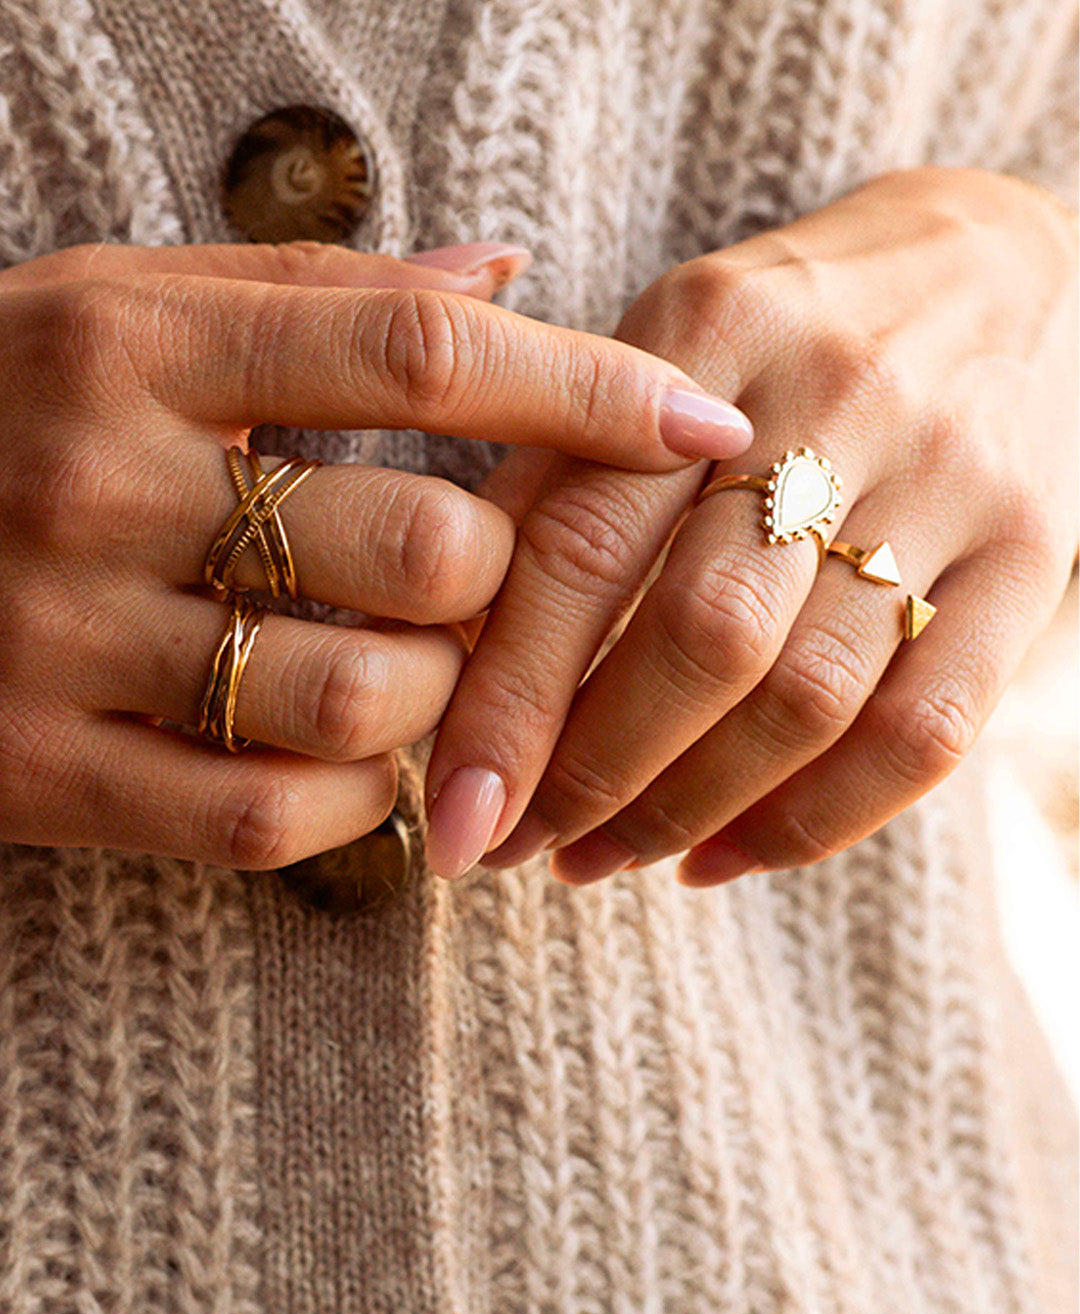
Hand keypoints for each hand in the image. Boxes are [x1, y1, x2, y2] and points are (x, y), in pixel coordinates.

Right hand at [0, 239, 752, 866]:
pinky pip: (271, 816)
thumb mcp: (122, 307)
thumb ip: (319, 295)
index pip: (420, 356)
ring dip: (436, 696)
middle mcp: (95, 485)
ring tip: (403, 665)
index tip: (703, 421)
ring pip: (364, 697)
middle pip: (424, 550)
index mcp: (131, 343)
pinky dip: (356, 799)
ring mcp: (60, 640)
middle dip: (500, 580)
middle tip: (478, 578)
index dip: (589, 389)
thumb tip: (507, 273)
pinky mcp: (38, 773)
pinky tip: (344, 754)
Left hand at [424, 167, 1077, 883]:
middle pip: (704, 632)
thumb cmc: (782, 330)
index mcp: (710, 326)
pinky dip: (813, 823)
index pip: (585, 542)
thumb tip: (454, 650)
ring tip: (603, 857)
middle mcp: (839, 395)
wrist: (994, 267)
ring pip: (809, 697)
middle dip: (593, 772)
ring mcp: (951, 478)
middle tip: (517, 845)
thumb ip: (556, 476)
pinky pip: (926, 732)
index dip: (507, 697)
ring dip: (686, 809)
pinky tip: (723, 855)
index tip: (451, 808)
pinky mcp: (1031, 554)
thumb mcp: (654, 352)